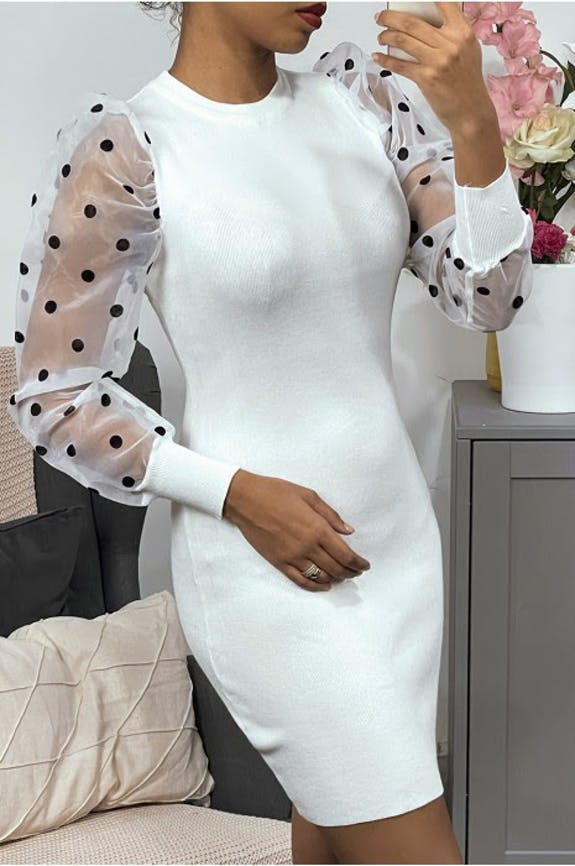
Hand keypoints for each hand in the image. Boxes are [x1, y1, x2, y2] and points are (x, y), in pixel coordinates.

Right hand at [223, 469, 370, 592]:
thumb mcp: (308, 496)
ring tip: (342, 576)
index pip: (345, 554)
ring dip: (335, 579)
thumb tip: (348, 530)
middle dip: (350, 572)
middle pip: (336, 568)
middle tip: (357, 571)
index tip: (365, 565)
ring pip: (321, 576)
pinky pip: (300, 580)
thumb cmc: (276, 492)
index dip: (358, 563)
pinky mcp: (279, 563)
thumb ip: (330, 515)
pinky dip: (315, 586)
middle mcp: (307, 546)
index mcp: (317, 528)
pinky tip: (323, 585)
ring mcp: (292, 557)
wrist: (245, 499)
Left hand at [372, 2, 491, 132]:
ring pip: (403, 40)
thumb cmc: (468, 82)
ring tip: (381, 36)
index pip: (443, 3)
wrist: (470, 111)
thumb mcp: (468, 50)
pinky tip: (378, 56)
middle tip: (381, 16)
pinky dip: (385, 60)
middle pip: (412, 22)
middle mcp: (450, 44)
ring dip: (386, 36)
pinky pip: (400, 65)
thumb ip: (451, 33)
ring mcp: (437, 61)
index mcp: (462, 32)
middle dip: (391, 17)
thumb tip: (427, 19)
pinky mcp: (426, 78)